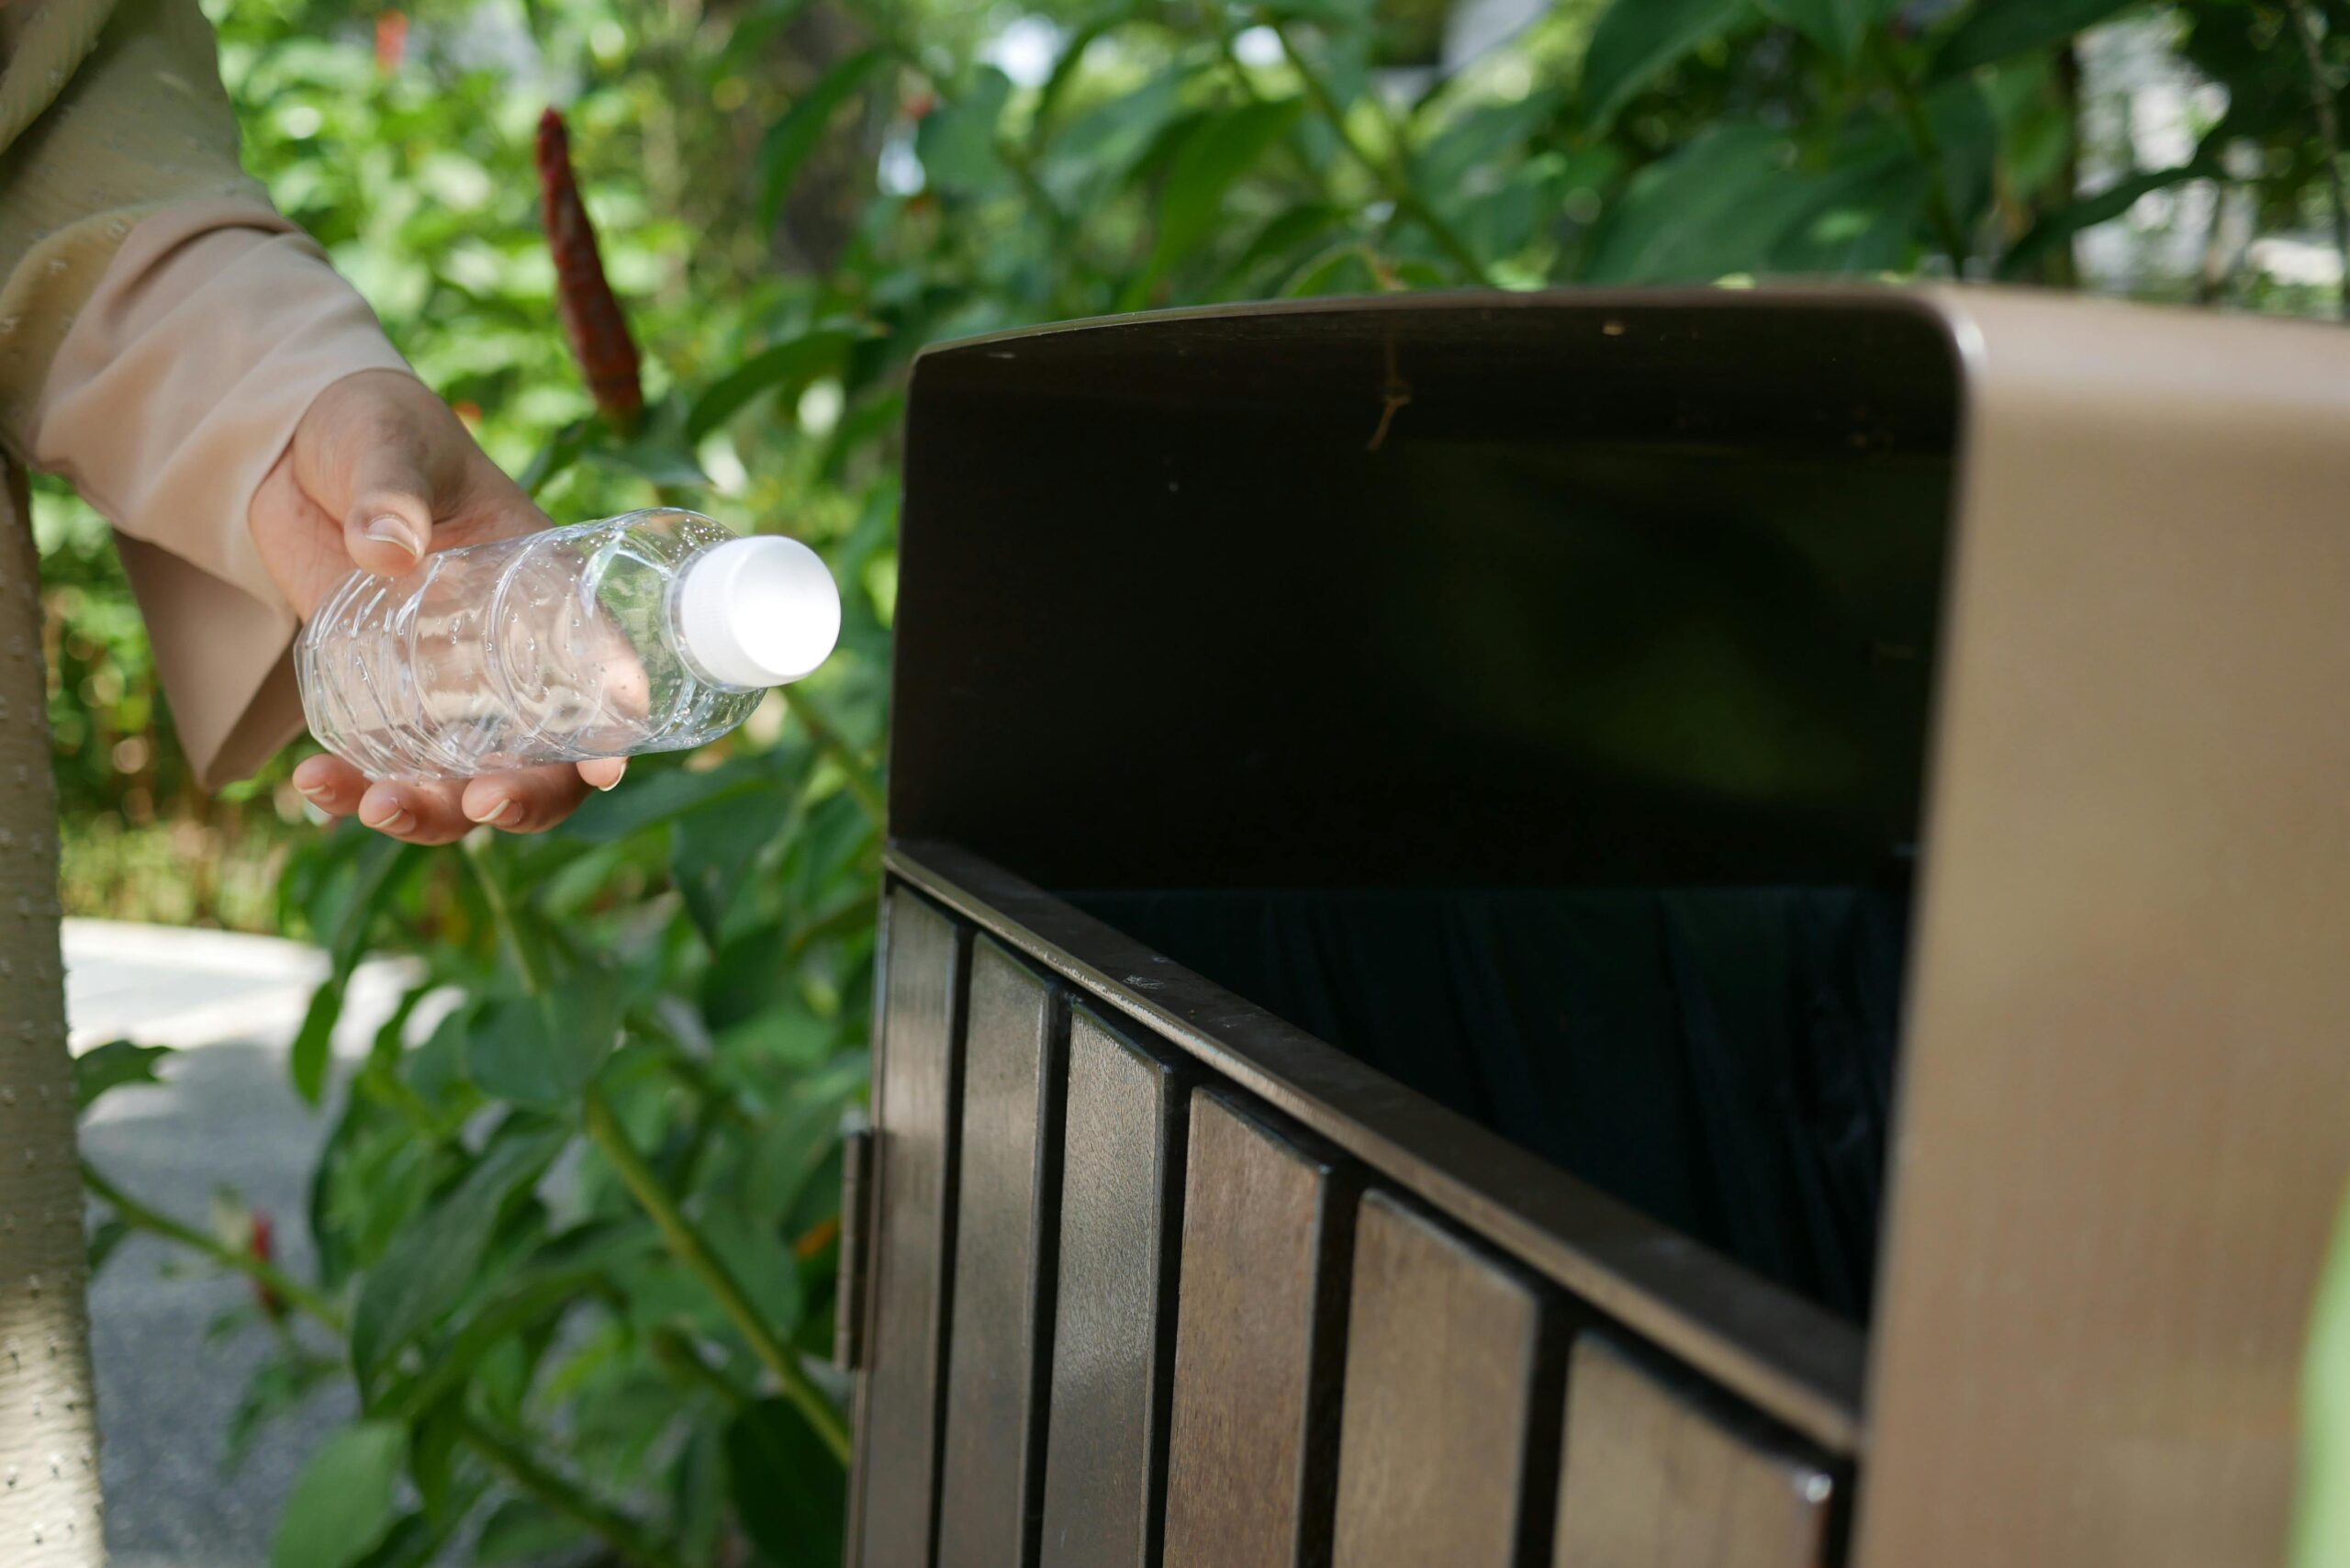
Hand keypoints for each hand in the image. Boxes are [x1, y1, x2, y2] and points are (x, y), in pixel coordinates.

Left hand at [250, 369, 623, 842]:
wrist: (289, 452)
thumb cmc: (370, 429)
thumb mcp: (387, 440)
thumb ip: (391, 488)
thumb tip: (386, 548)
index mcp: (544, 594)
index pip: (603, 675)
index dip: (614, 731)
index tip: (602, 769)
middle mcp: (508, 657)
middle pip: (545, 758)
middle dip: (524, 798)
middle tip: (480, 802)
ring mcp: (445, 687)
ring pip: (465, 781)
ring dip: (432, 815)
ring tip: (372, 808)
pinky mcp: (381, 699)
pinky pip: (386, 767)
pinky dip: (355, 792)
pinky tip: (315, 787)